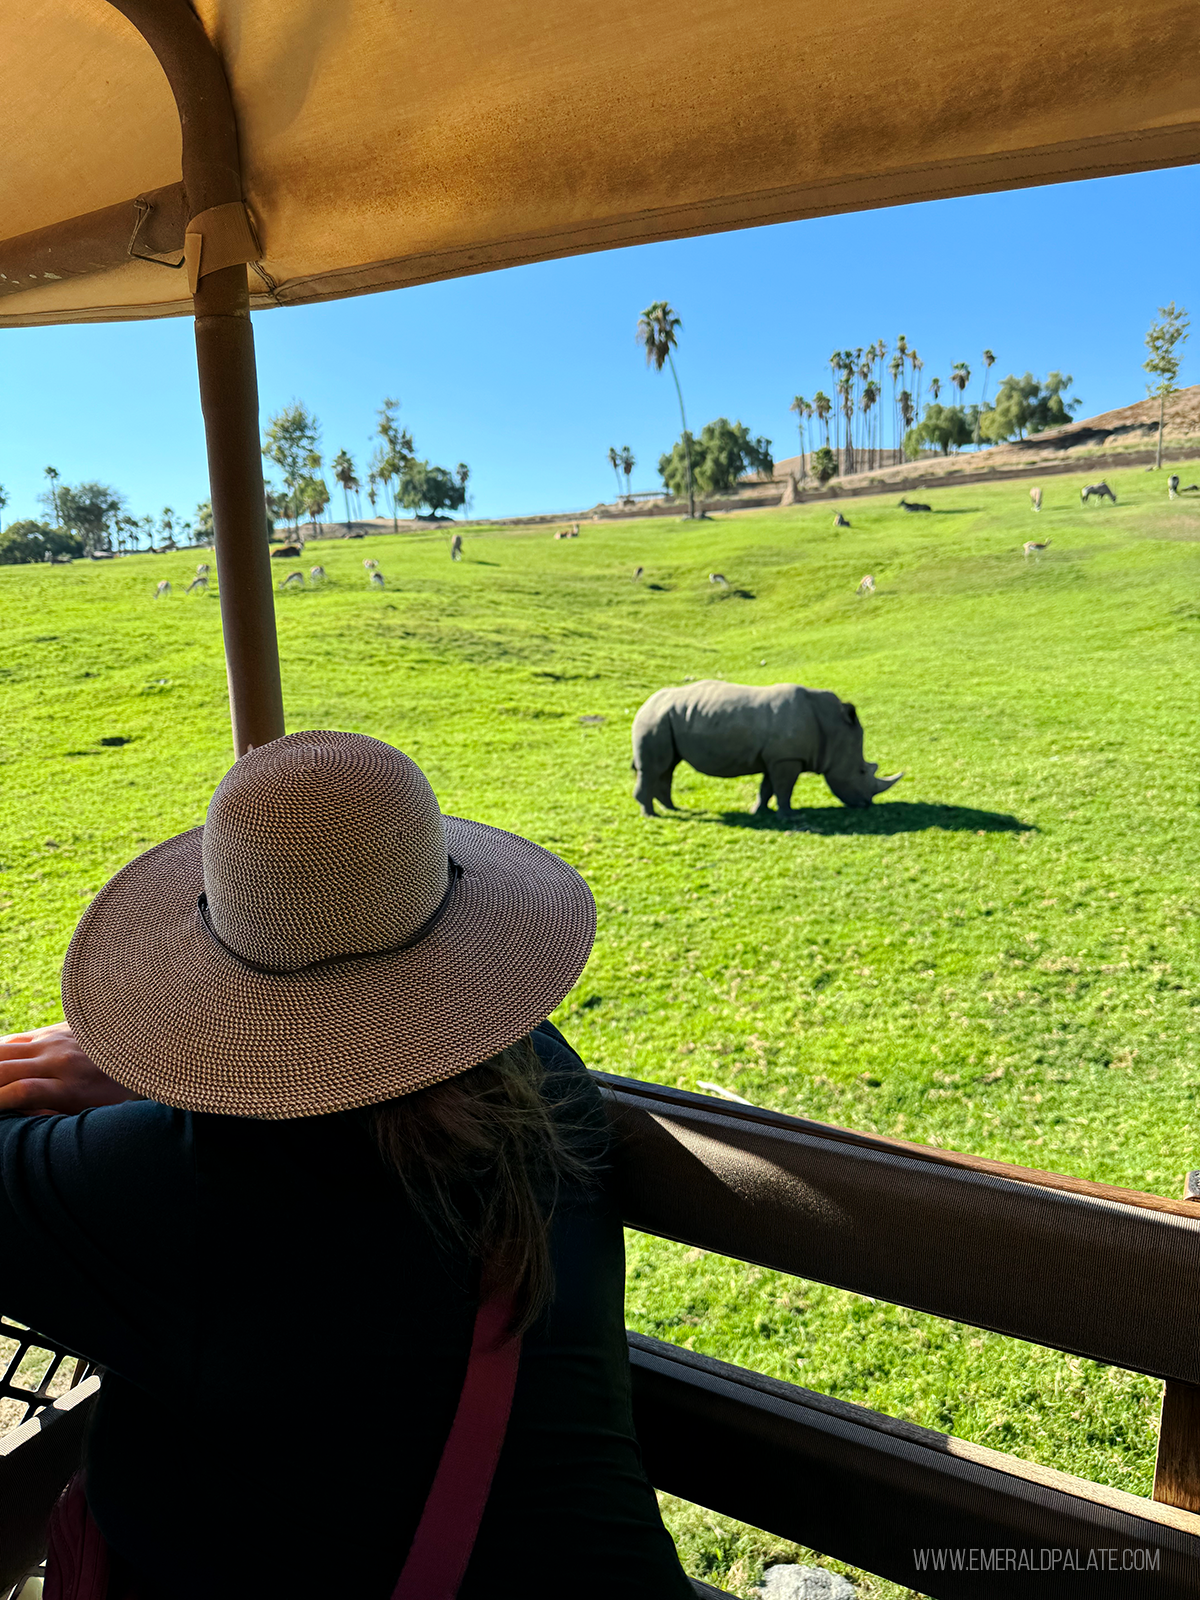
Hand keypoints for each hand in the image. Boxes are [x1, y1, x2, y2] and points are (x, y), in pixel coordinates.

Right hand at [0, 1023, 141, 1114]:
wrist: (147, 1050)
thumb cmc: (121, 1094)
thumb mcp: (94, 1117)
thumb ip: (54, 1116)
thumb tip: (20, 1115)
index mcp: (73, 1087)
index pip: (21, 1092)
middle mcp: (61, 1060)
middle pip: (3, 1069)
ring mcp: (57, 1041)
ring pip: (5, 1049)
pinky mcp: (56, 1030)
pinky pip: (17, 1039)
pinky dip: (0, 1051)